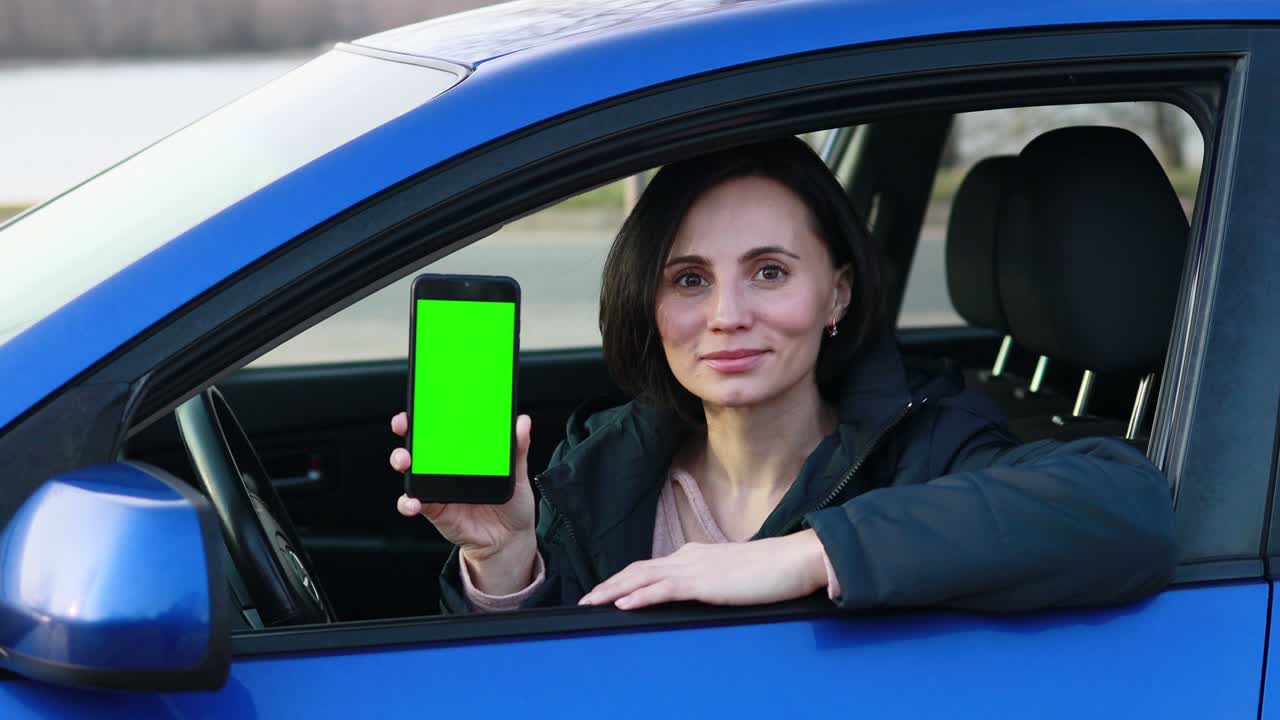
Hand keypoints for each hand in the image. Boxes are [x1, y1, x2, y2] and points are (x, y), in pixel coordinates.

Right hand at [391, 412, 536, 594]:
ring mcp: (437, 488)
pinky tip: (413, 502)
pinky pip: (414, 503)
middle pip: (420, 445)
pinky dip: (408, 502)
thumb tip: (522, 423)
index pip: (442, 428)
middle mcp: (446, 468)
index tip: (421, 402)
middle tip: (405, 426)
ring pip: (411, 471)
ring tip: (405, 461)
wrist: (509, 538)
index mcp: (464, 454)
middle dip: (407, 432)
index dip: (428, 414)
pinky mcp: (434, 510)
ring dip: (402, 462)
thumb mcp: (517, 475)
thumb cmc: (511, 503)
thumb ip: (518, 449)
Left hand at [579, 529, 828, 609]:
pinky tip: (622, 605)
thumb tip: (704, 593)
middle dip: (609, 585)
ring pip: (642, 577)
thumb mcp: (734, 577)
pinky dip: (639, 596)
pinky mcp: (704, 582)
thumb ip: (714, 582)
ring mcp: (695, 568)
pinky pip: (663, 590)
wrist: (795, 560)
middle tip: (586, 600)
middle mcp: (689, 557)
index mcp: (696, 556)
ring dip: (613, 591)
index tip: (606, 592)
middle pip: (638, 569)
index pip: (652, 567)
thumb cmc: (772, 572)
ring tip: (591, 602)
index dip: (625, 579)